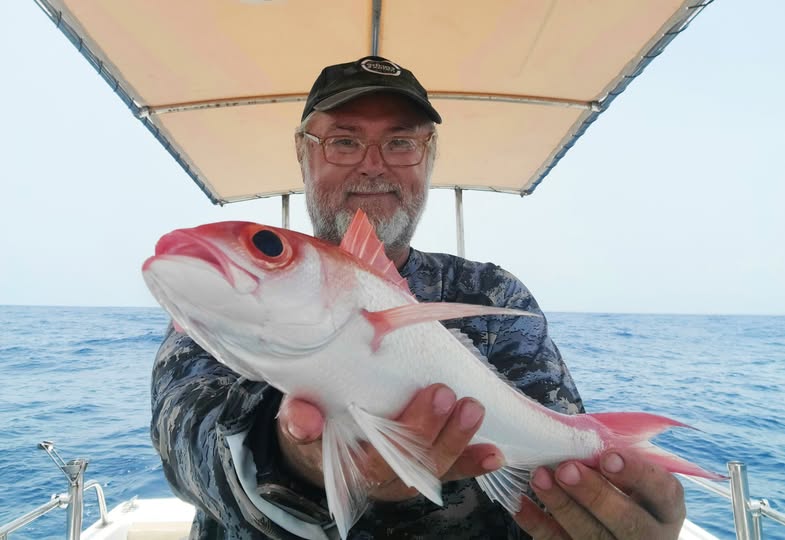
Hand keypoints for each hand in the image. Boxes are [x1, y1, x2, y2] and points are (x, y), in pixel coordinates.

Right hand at [276, 383, 504, 501]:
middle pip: (404, 462)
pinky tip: (495, 454)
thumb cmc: (316, 417)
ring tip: (472, 409)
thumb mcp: (298, 415)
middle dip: (426, 430)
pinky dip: (473, 464)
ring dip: (455, 441)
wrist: (322, 441)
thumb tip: (304, 418)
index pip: (367, 457)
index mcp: (344, 462)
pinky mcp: (423, 471)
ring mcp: (402, 476)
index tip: (405, 406)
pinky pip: (450, 472)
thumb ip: (299, 417)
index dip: (387, 437)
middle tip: (442, 393)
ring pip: (430, 468)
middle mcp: (376, 476)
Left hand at [514, 449, 686, 539]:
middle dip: (595, 494)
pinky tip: (520, 503)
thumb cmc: (620, 488)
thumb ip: (613, 460)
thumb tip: (576, 434)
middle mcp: (650, 535)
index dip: (637, 474)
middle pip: (629, 522)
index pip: (664, 492)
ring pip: (592, 537)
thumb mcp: (630, 477)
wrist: (616, 531)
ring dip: (562, 506)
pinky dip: (537, 524)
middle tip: (566, 469)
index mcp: (666, 509)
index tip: (608, 456)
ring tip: (539, 477)